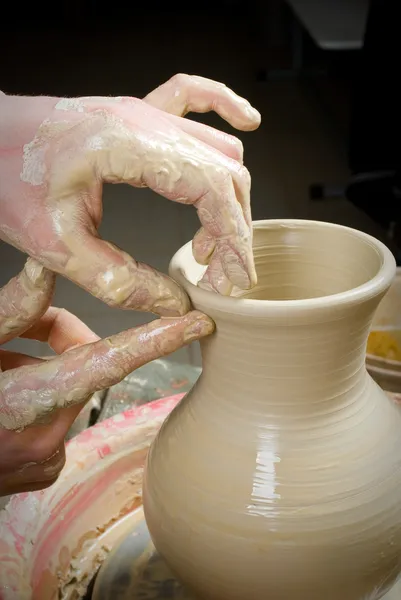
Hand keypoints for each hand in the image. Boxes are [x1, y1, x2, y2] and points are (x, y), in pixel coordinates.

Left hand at [0, 74, 260, 307]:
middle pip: (225, 172)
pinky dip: (224, 110)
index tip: (236, 280)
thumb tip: (175, 304)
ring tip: (207, 246)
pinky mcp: (135, 113)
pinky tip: (247, 121)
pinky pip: (193, 97)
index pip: (212, 188)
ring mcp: (142, 111)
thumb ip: (119, 280)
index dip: (233, 238)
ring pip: (217, 148)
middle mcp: (145, 121)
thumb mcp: (56, 245)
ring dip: (226, 197)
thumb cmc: (7, 179)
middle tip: (220, 277)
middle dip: (233, 230)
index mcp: (127, 146)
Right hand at [0, 259, 212, 495]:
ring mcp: (45, 460)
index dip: (155, 341)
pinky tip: (9, 401)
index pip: (107, 363)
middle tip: (26, 334)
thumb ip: (14, 311)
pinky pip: (59, 419)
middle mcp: (45, 438)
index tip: (198, 325)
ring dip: (47, 371)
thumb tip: (49, 269)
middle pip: (84, 370)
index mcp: (25, 402)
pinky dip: (43, 401)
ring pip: (71, 393)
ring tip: (4, 371)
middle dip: (64, 343)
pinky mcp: (43, 471)